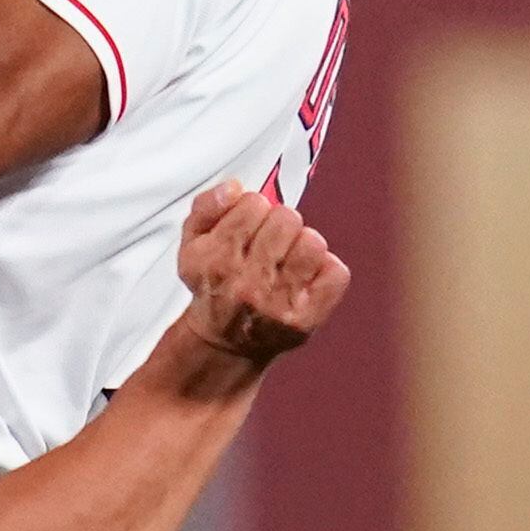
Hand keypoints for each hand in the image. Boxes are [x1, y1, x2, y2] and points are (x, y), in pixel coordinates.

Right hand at [173, 182, 348, 369]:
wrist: (224, 343)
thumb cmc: (214, 285)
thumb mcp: (192, 244)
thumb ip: (207, 207)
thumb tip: (235, 187)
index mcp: (216, 260)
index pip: (253, 204)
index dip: (254, 209)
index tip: (248, 226)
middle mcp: (246, 284)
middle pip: (286, 218)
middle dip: (280, 225)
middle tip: (270, 244)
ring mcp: (278, 305)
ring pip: (313, 242)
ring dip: (304, 246)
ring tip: (289, 260)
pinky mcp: (306, 320)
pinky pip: (336, 272)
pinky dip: (326, 271)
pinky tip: (306, 278)